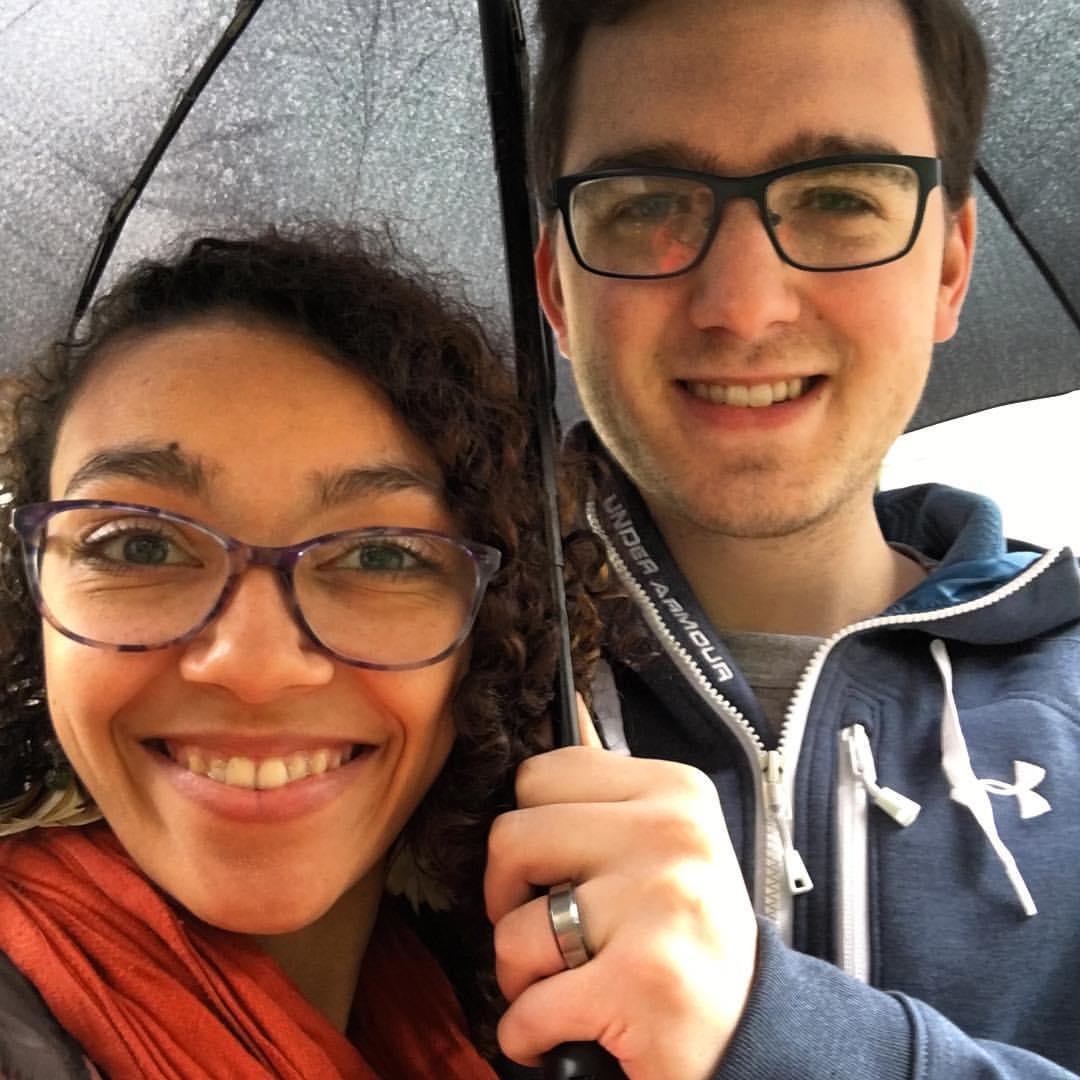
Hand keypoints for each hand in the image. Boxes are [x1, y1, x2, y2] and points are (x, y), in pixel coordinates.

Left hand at [485, 712, 757, 1079]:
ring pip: (512, 930)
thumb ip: (600, 808)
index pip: (539, 776)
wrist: (756, 1037)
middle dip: (506, 899)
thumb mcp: (662, 846)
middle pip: (511, 839)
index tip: (551, 874)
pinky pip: (526, 1008)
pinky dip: (528, 1036)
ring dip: (520, 977)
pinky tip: (563, 1037)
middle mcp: (670, 834)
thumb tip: (522, 773)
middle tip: (545, 933)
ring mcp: (658, 903)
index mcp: (673, 790)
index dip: (528, 834)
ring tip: (565, 987)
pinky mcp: (643, 981)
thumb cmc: (686, 937)